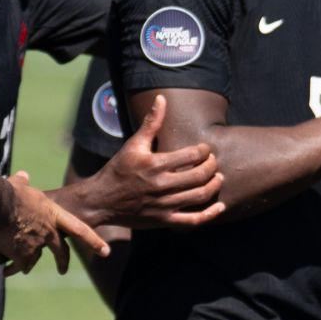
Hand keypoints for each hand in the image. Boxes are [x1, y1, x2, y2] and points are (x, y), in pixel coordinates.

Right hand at [0, 173, 108, 274]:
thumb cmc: (9, 192)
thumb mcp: (20, 185)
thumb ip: (24, 182)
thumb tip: (23, 175)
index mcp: (55, 215)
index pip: (80, 230)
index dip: (94, 241)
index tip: (106, 252)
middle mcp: (49, 232)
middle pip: (61, 251)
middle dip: (62, 261)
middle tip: (63, 271)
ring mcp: (37, 244)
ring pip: (35, 260)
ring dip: (28, 264)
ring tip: (23, 269)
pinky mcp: (21, 254)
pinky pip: (19, 265)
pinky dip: (13, 269)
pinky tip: (7, 271)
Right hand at [78, 95, 225, 228]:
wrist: (100, 201)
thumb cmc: (118, 170)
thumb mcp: (133, 144)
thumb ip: (151, 122)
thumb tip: (161, 98)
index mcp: (155, 165)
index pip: (192, 155)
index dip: (205, 150)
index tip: (206, 149)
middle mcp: (161, 185)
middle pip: (200, 176)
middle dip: (212, 166)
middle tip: (214, 161)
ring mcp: (163, 205)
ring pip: (200, 196)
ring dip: (215, 185)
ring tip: (218, 177)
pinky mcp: (164, 220)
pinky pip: (192, 220)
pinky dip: (210, 214)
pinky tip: (220, 206)